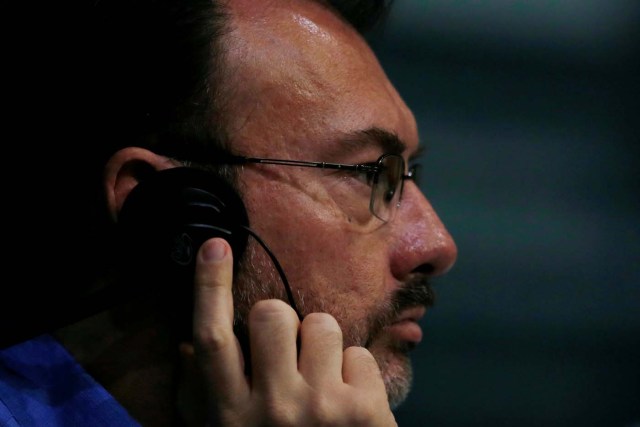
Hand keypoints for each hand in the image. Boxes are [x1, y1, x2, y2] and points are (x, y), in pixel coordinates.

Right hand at [178, 237, 396, 426]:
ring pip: (321, 324)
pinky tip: (349, 399)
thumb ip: (200, 396)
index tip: (215, 246)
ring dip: (320, 343)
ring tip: (320, 376)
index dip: (209, 286)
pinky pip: (359, 353)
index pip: (212, 338)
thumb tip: (189, 344)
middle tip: (286, 348)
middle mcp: (273, 408)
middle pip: (271, 316)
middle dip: (280, 321)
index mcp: (230, 415)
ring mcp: (322, 409)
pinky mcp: (366, 412)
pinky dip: (354, 370)